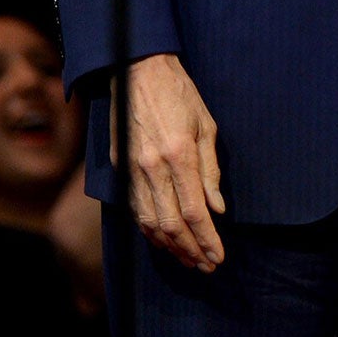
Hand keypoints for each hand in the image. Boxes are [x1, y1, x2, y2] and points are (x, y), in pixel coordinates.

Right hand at [116, 54, 224, 272]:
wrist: (137, 70)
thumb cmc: (179, 94)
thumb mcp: (207, 126)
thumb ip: (211, 170)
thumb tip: (217, 208)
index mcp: (179, 154)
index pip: (194, 211)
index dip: (206, 239)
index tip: (218, 256)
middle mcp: (152, 167)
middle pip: (169, 224)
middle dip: (189, 250)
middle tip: (206, 265)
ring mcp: (132, 170)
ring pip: (148, 222)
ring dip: (169, 246)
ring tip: (187, 260)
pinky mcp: (119, 169)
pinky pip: (133, 209)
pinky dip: (148, 230)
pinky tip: (162, 240)